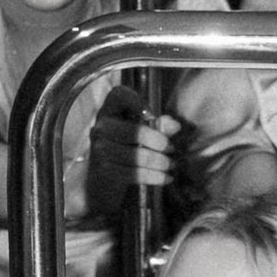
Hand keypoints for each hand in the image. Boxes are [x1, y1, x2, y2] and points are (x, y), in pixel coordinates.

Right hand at [84, 84, 179, 215]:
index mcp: (109, 111)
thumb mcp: (141, 133)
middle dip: (156, 141)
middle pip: (132, 130)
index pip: (117, 95)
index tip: (153, 116)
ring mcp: (100, 150)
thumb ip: (159, 126)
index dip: (136, 100)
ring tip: (171, 164)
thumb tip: (175, 126)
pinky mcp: (104, 171)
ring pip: (134, 155)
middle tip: (171, 148)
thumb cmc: (126, 149)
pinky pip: (133, 173)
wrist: (103, 181)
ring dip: (158, 161)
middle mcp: (100, 128)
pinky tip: (166, 178)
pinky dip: (154, 176)